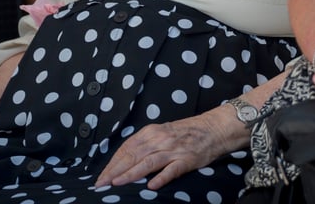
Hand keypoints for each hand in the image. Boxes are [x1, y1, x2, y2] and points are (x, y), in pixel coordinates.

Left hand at [93, 108, 237, 190]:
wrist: (212, 129)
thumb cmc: (185, 132)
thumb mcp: (161, 133)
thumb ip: (145, 144)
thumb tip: (125, 159)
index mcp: (151, 132)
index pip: (126, 148)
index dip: (112, 163)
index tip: (101, 176)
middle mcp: (159, 139)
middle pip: (133, 155)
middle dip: (115, 170)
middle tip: (101, 184)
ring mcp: (173, 150)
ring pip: (148, 162)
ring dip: (131, 173)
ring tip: (117, 184)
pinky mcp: (186, 159)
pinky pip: (171, 169)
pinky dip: (160, 177)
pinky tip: (151, 186)